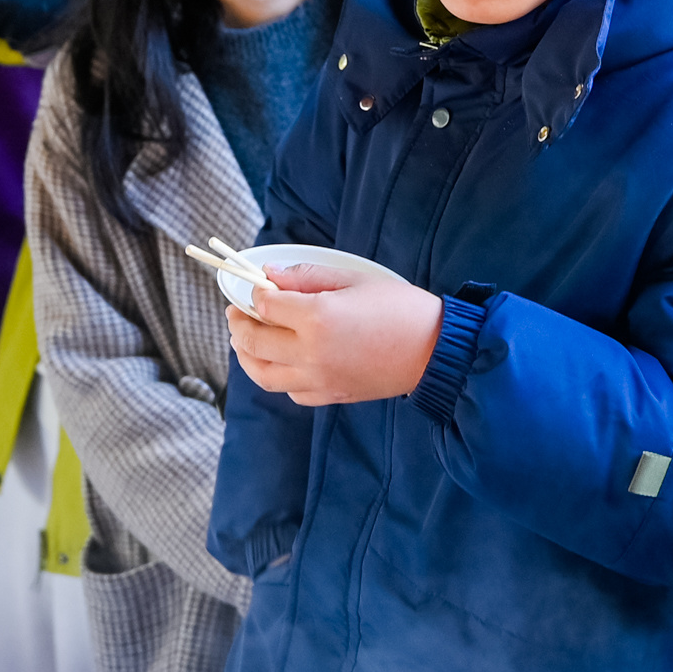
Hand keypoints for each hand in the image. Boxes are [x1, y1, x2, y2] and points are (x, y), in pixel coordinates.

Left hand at [224, 264, 443, 407]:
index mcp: (317, 318)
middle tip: (237, 313)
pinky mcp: (330, 396)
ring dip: (247, 356)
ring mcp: (318, 379)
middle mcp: (311, 353)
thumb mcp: (354, 279)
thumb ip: (307, 277)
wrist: (434, 350)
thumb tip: (270, 275)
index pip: (265, 304)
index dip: (255, 293)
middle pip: (253, 341)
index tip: (256, 287)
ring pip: (263, 374)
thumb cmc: (400, 308)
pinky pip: (289, 391)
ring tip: (245, 341)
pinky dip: (277, 376)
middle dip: (239, 323)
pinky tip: (282, 361)